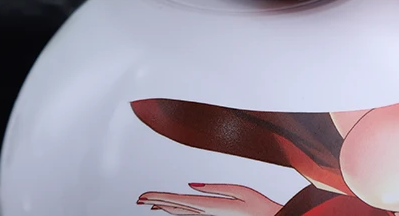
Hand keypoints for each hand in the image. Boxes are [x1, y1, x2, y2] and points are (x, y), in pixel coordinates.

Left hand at [137, 184, 281, 215]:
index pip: (179, 201)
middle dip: (156, 201)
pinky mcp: (214, 215)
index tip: (143, 196)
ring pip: (181, 211)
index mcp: (212, 206)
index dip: (159, 198)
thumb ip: (214, 188)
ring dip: (164, 206)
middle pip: (176, 207)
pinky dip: (177, 210)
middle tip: (138, 199)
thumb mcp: (240, 190)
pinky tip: (169, 209)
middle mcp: (207, 213)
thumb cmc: (259, 206)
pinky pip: (190, 213)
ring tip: (148, 203)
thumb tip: (191, 186)